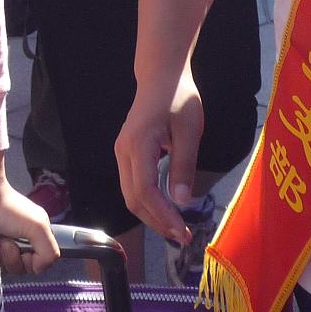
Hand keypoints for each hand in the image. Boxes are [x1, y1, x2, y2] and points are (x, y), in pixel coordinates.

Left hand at [0, 179, 60, 276]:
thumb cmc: (6, 207)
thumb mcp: (37, 227)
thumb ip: (49, 251)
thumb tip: (39, 269)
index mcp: (35, 235)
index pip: (38, 265)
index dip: (30, 262)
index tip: (22, 246)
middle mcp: (19, 240)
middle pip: (21, 268)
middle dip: (13, 257)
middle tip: (6, 239)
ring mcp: (1, 245)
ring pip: (5, 267)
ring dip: (0, 255)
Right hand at [116, 69, 205, 245]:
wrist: (161, 75)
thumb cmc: (179, 98)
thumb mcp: (189, 131)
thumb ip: (183, 165)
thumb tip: (182, 202)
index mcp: (138, 145)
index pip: (146, 191)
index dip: (163, 215)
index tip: (183, 232)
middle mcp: (123, 152)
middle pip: (133, 198)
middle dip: (157, 222)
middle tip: (183, 236)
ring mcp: (122, 152)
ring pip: (130, 194)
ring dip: (152, 215)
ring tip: (176, 227)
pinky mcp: (126, 153)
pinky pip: (133, 184)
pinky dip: (148, 202)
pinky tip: (166, 208)